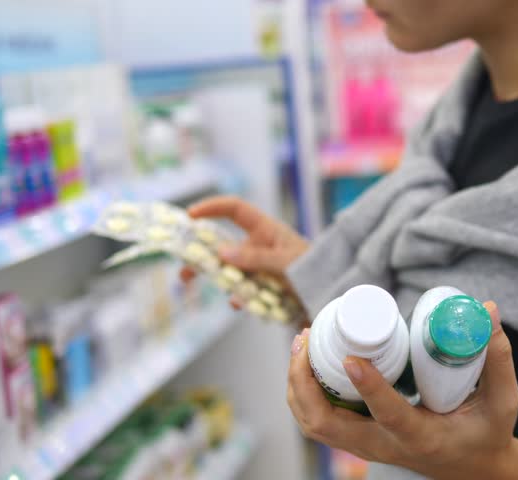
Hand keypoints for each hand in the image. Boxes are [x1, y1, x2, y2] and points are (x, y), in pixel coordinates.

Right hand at [180, 196, 309, 308]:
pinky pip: (244, 288)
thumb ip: (255, 258)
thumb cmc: (315, 268)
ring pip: (230, 269)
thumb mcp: (285, 262)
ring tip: (196, 284)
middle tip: (184, 268)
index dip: (212, 207)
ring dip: (216, 277)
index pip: (235, 209)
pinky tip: (238, 304)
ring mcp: (260, 265)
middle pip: (224, 243)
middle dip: (202, 253)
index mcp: (265, 229)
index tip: (190, 215)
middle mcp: (259, 245)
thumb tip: (221, 252)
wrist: (333, 291)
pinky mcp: (264, 284)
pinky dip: (239, 296)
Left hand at [287, 301, 517, 479]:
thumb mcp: (504, 400)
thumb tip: (488, 308)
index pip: (390, 416)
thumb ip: (498, 357)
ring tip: (302, 343)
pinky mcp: (362, 440)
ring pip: (314, 425)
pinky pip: (320, 422)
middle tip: (306, 339)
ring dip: (299, 387)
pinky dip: (306, 394)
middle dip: (305, 383)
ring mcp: (369, 447)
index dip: (368, 387)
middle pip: (326, 426)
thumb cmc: (489, 433)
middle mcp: (387, 447)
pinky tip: (309, 361)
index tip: (351, 358)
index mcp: (422, 438)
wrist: (476, 469)